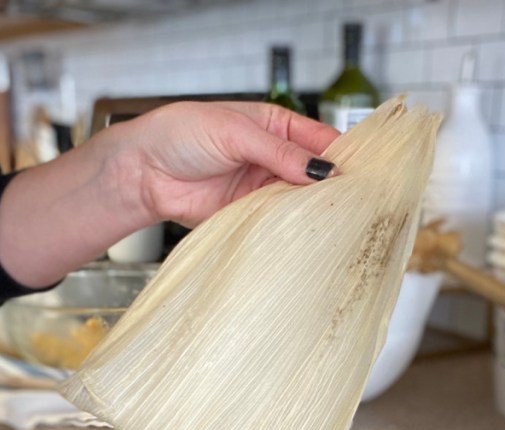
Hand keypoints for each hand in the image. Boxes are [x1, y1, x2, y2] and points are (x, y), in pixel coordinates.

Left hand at [111, 101, 340, 226]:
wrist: (143, 171)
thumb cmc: (180, 135)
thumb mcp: (235, 133)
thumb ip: (279, 153)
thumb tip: (320, 169)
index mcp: (275, 125)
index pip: (320, 138)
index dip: (340, 155)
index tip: (361, 173)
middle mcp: (272, 157)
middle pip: (314, 173)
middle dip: (330, 186)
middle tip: (353, 201)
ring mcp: (261, 187)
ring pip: (299, 200)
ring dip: (311, 208)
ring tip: (331, 217)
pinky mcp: (247, 213)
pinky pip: (276, 221)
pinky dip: (289, 226)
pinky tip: (302, 229)